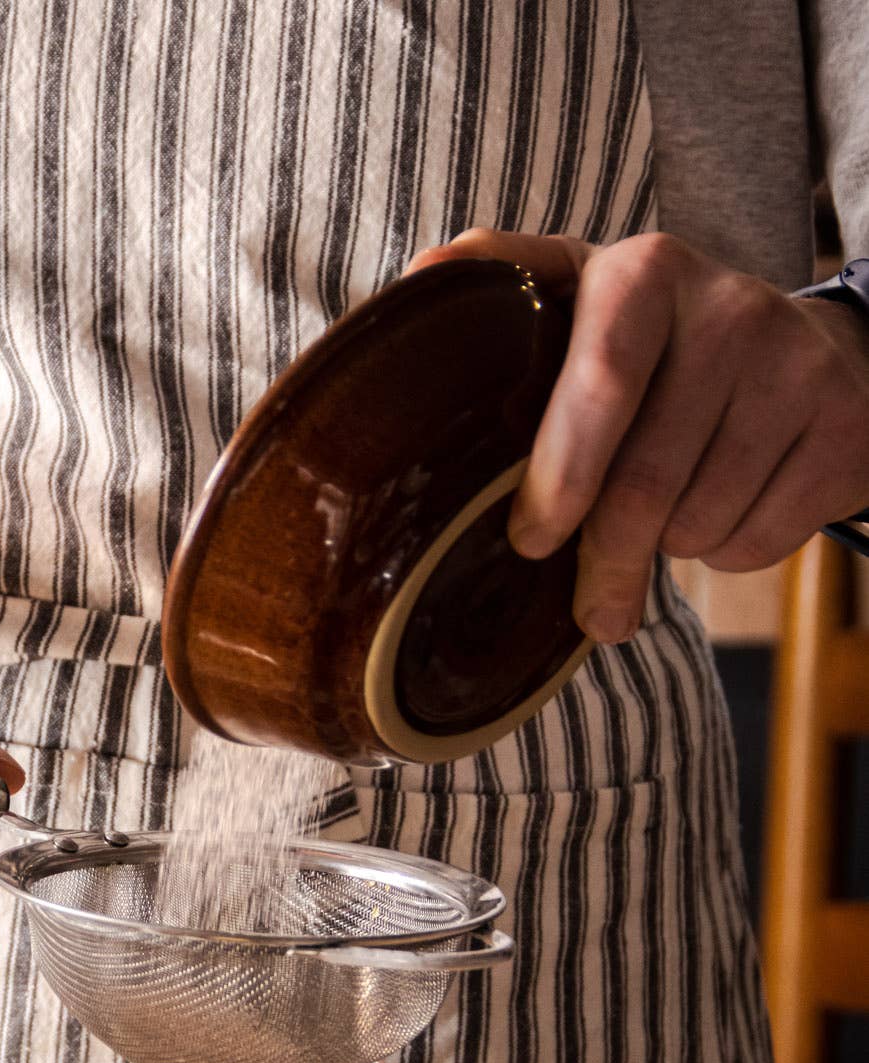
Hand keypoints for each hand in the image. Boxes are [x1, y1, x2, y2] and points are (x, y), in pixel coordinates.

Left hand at [407, 230, 868, 642]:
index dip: (560, 476)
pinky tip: (723, 511)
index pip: (600, 382)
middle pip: (644, 482)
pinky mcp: (842, 430)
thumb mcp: (589, 295)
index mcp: (645, 271)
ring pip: (697, 521)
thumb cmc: (661, 348)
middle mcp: (728, 308)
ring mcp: (794, 368)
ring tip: (664, 524)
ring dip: (665, 553)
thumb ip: (509, 281)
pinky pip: (755, 540)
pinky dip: (726, 553)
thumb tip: (418, 280)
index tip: (531, 540)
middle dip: (603, 562)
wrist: (814, 353)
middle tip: (587, 609)